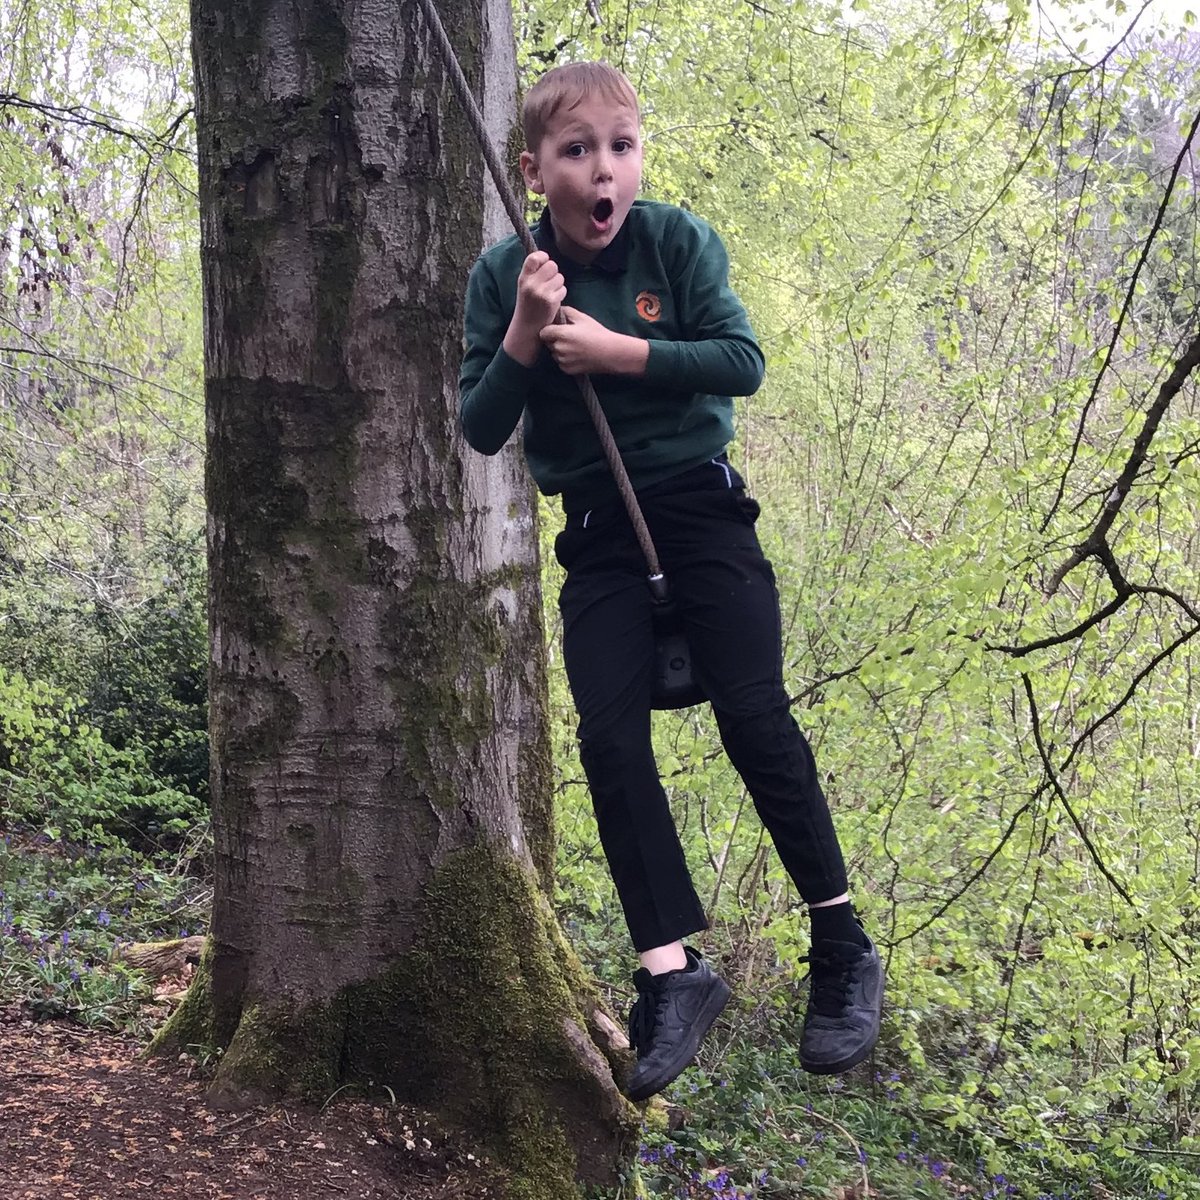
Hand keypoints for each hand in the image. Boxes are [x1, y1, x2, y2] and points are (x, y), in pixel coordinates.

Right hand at [503, 251, 565, 365]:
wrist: (527, 328)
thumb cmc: (528, 305)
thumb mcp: (524, 286)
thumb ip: (533, 272)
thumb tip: (546, 257)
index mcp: (523, 278)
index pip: (534, 257)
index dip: (543, 256)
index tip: (544, 262)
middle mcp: (531, 284)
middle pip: (552, 265)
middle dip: (553, 272)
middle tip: (549, 282)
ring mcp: (541, 293)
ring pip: (559, 277)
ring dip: (558, 284)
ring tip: (550, 293)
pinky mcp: (551, 301)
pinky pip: (563, 289)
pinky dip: (560, 294)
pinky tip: (553, 301)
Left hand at [539, 306, 648, 376]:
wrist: (610, 353)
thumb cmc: (597, 333)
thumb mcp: (582, 318)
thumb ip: (566, 311)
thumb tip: (557, 310)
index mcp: (561, 334)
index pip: (543, 332)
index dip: (549, 330)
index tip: (557, 329)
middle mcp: (559, 348)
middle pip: (548, 343)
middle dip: (555, 340)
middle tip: (570, 337)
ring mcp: (562, 361)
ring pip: (554, 354)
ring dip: (560, 350)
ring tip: (575, 346)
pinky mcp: (567, 370)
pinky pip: (561, 363)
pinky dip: (566, 360)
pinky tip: (578, 355)